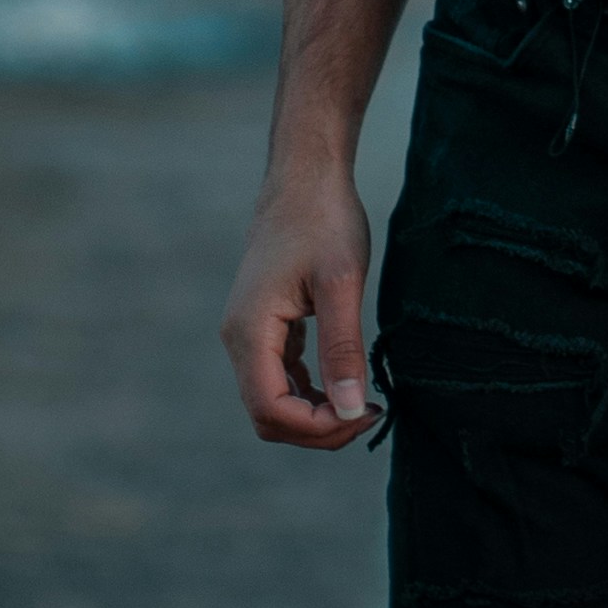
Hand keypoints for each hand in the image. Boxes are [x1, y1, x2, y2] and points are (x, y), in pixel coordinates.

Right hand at [221, 161, 378, 448]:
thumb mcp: (342, 283)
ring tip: (363, 404)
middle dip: (317, 429)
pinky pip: (279, 381)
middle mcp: (239, 339)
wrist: (304, 178)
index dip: (318, 427)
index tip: (365, 413)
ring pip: (272, 403)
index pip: (271, 410)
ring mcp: (248, 335)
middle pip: (268, 417)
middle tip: (369, 413)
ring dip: (315, 416)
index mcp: (250, 331)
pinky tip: (346, 386)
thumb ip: (342, 348)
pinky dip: (310, 395)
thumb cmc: (325, 221)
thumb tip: (349, 408)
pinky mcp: (264, 329)